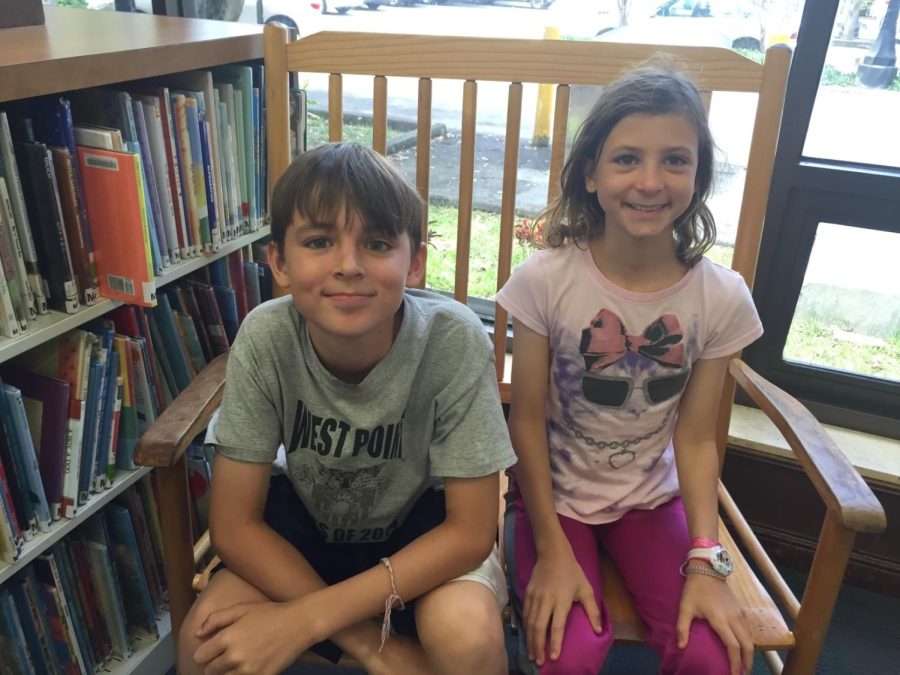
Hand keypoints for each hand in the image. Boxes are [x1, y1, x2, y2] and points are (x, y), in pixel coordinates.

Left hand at [192, 599, 315, 674]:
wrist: (299, 624)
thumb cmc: (270, 613)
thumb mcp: (241, 608)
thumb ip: (215, 619)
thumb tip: (197, 634)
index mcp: (227, 638)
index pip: (200, 656)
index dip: (205, 652)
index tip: (213, 649)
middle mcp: (234, 657)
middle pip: (209, 671)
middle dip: (214, 664)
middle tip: (226, 655)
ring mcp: (248, 670)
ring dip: (227, 672)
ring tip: (237, 661)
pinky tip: (249, 666)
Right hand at [523, 547, 601, 665]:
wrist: (552, 553)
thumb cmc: (572, 571)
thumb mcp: (586, 588)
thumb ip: (592, 610)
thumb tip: (598, 631)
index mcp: (562, 600)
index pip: (557, 626)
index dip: (555, 642)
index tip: (554, 657)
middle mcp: (546, 600)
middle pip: (539, 627)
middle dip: (538, 646)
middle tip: (538, 662)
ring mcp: (535, 597)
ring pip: (530, 622)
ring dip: (530, 640)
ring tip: (531, 654)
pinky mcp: (527, 593)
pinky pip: (525, 614)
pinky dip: (525, 628)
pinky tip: (527, 637)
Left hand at [676, 572, 752, 674]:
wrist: (708, 569)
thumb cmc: (695, 589)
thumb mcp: (685, 607)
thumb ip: (682, 628)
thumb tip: (681, 647)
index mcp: (720, 620)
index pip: (732, 646)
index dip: (734, 662)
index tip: (734, 674)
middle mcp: (734, 619)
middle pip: (747, 645)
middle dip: (746, 662)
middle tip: (742, 673)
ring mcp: (739, 614)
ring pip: (750, 638)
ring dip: (749, 653)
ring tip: (744, 665)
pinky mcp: (741, 610)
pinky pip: (748, 630)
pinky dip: (748, 642)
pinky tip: (744, 648)